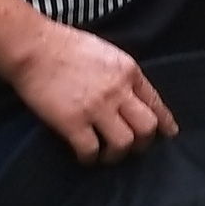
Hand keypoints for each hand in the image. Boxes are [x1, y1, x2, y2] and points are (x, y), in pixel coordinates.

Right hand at [6, 22, 177, 164]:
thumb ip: (122, 75)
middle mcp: (119, 90)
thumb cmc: (67, 47)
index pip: (155, 102)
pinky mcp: (72, 122)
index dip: (164, 122)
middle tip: (130, 147)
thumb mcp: (108, 54)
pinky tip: (85, 156)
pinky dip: (90, 158)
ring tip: (106, 154)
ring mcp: (97, 107)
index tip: (169, 134)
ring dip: (116, 154)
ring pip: (124, 143)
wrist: (35, 47)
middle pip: (147, 127)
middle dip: (143, 142)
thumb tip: (130, 96)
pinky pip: (91, 150)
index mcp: (129, 71)